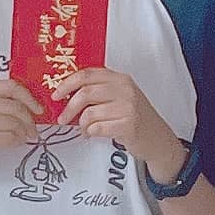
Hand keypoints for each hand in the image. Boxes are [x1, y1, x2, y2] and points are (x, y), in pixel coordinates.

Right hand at [0, 76, 45, 177]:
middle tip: (33, 129)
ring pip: (14, 123)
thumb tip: (27, 105)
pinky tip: (15, 142)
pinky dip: (16, 141)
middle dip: (30, 119)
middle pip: (16, 106)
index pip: (11, 86)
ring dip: (23, 132)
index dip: (29, 97)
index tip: (38, 108)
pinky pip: (8, 138)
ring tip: (22, 137)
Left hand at [52, 65, 169, 169]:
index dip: (67, 84)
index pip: (87, 74)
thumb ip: (99, 91)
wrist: (158, 139)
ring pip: (89, 113)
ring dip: (82, 125)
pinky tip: (93, 134)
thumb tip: (67, 94)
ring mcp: (128, 106)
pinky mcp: (128, 124)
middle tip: (62, 118)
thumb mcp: (121, 97)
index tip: (56, 95)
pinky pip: (97, 128)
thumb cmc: (135, 118)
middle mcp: (125, 89)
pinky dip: (90, 133)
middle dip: (69, 108)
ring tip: (85, 130)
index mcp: (120, 78)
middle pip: (85, 93)